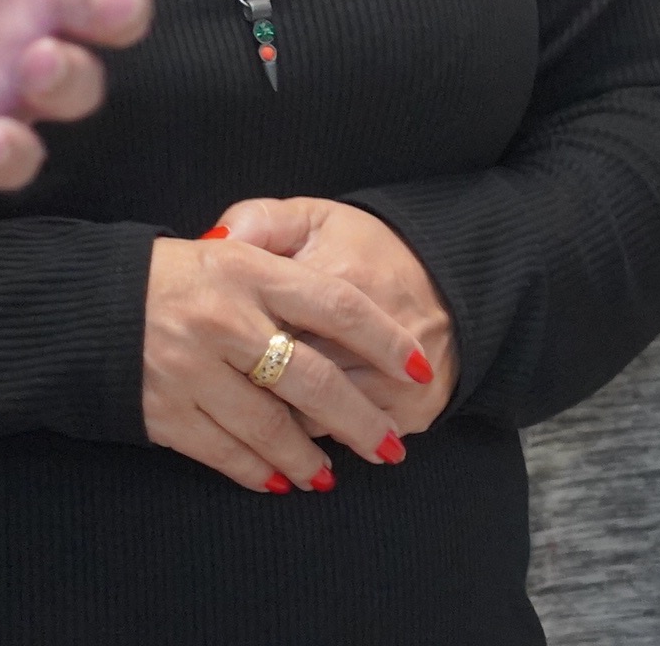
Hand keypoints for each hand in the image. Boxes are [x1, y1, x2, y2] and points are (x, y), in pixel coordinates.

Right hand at [140, 233, 433, 493]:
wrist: (80, 304)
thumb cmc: (172, 275)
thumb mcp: (230, 247)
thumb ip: (284, 268)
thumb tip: (344, 315)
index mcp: (247, 271)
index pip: (337, 306)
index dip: (385, 340)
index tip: (418, 367)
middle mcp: (225, 320)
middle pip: (314, 380)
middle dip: (361, 420)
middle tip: (390, 446)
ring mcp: (194, 370)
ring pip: (273, 427)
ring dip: (310, 457)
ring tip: (331, 475)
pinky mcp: (166, 412)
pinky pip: (226, 452)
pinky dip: (258, 471)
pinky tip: (281, 480)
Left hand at [206, 196, 455, 436]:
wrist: (449, 277)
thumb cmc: (365, 250)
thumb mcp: (315, 218)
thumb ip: (259, 221)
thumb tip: (214, 241)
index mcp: (337, 277)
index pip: (269, 321)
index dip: (233, 339)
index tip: (210, 348)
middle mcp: (369, 332)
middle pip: (292, 378)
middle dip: (250, 394)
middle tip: (218, 396)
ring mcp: (395, 377)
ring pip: (319, 418)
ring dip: (282, 430)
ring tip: (250, 425)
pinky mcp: (413, 408)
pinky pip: (353, 440)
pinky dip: (322, 441)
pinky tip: (298, 440)